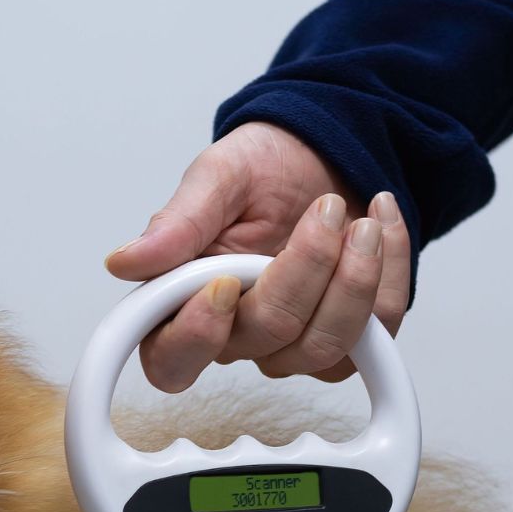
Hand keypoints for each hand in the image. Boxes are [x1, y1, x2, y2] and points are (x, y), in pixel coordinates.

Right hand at [105, 123, 410, 389]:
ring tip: (360, 220)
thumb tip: (124, 262)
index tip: (223, 283)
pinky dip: (388, 274)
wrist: (329, 150)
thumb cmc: (266, 166)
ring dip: (353, 280)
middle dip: (304, 271)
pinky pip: (376, 336)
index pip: (171, 361)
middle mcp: (235, 335)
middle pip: (265, 341)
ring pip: (322, 349)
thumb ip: (177, 223)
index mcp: (184, 302)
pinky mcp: (347, 341)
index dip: (196, 337)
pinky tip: (380, 222)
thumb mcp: (218, 176)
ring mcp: (292, 345)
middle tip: (325, 210)